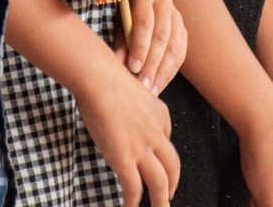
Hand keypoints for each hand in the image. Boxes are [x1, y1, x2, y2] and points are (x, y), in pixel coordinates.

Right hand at [76, 63, 181, 206]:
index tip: (155, 160)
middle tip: (168, 195)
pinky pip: (134, 188)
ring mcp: (143, 148)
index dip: (161, 154)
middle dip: (172, 183)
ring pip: (160, 183)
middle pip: (172, 166)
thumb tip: (122, 108)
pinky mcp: (125, 159)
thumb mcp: (132, 89)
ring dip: (160, 200)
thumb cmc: (108, 78)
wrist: (100, 80)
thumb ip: (133, 103)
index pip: (166, 140)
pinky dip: (133, 202)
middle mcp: (157, 134)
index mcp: (160, 115)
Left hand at [114, 0, 185, 93]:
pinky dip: (170, 73)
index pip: (145, 24)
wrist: (142, 6)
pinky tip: (159, 84)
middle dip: (152, 65)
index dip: (140, 47)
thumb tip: (120, 68)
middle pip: (162, 38)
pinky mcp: (184, 32)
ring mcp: (178, 17)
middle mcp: (165, 4)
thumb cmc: (126, 17)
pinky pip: (180, 55)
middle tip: (143, 85)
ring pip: (174, 49)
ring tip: (151, 90)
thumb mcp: (120, 26)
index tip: (133, 68)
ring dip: (163, 73)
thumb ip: (121, 45)